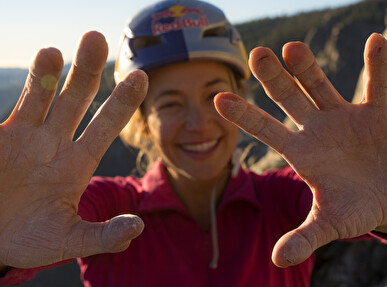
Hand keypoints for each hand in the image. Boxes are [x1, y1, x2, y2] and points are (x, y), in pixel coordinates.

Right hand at [0, 31, 146, 267]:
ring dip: (46, 73)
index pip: (105, 126)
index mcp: (77, 163)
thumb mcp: (68, 240)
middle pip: (75, 99)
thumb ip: (101, 236)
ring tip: (54, 52)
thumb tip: (137, 228)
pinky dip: (11, 90)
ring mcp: (23, 136)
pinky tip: (16, 71)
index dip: (123, 102)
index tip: (141, 76)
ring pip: (39, 95)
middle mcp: (54, 142)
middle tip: (97, 39)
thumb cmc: (32, 240)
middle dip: (86, 71)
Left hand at [215, 33, 386, 266]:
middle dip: (274, 78)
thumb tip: (277, 260)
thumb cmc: (353, 211)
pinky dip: (376, 66)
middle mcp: (315, 130)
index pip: (264, 130)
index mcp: (300, 153)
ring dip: (308, 68)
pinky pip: (374, 87)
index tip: (218, 98)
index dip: (243, 116)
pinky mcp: (373, 115)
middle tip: (257, 55)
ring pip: (321, 87)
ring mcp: (343, 119)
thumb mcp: (330, 224)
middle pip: (288, 99)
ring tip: (292, 47)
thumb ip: (305, 237)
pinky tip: (376, 42)